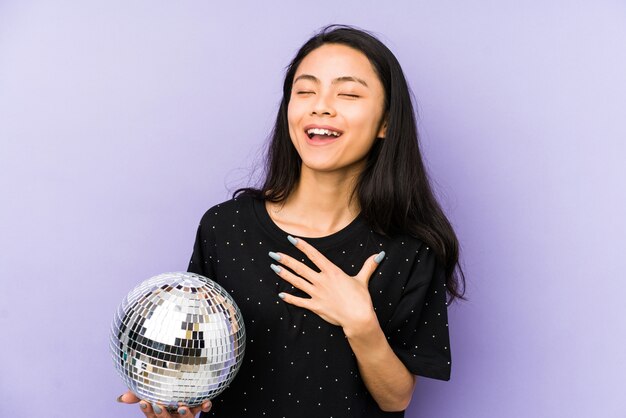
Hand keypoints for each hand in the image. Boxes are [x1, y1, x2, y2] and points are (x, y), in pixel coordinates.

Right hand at [117, 390, 211, 416]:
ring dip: (184, 414)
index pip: (151, 415)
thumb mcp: (152, 390)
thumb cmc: (164, 388)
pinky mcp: (198, 406)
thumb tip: (120, 398)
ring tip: (182, 407)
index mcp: (161, 411)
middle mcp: (173, 414)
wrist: (187, 379)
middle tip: (160, 405)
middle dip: (162, 415)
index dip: (148, 411)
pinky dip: (205, 406)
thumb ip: (137, 394)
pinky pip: (203, 409)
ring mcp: (186, 412)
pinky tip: (206, 402)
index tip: (144, 402)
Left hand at [269, 235, 384, 335]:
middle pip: (300, 268)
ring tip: (273, 267)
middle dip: (285, 259)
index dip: (302, 246)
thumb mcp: (363, 280)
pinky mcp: (315, 306)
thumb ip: (368, 266)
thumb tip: (379, 254)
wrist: (358, 318)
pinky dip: (290, 298)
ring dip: (284, 274)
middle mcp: (321, 281)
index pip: (314, 255)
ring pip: (297, 282)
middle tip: (273, 253)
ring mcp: (317, 294)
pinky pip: (299, 301)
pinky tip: (281, 294)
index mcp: (332, 272)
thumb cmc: (361, 299)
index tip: (291, 239)